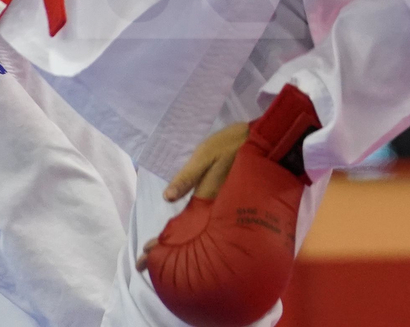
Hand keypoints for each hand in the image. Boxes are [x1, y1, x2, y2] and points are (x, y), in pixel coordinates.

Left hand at [138, 120, 250, 270]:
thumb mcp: (205, 155)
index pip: (180, 230)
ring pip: (198, 236)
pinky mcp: (230, 208)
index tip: (143, 259)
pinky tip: (187, 239)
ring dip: (179, 246)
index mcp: (207, 201)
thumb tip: (167, 197)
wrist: (266, 146)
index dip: (161, 245)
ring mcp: (223, 213)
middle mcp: (215, 213)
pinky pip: (208, 227)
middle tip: (142, 265)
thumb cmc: (232, 145)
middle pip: (188, 239)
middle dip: (165, 253)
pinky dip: (195, 235)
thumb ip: (187, 176)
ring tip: (160, 260)